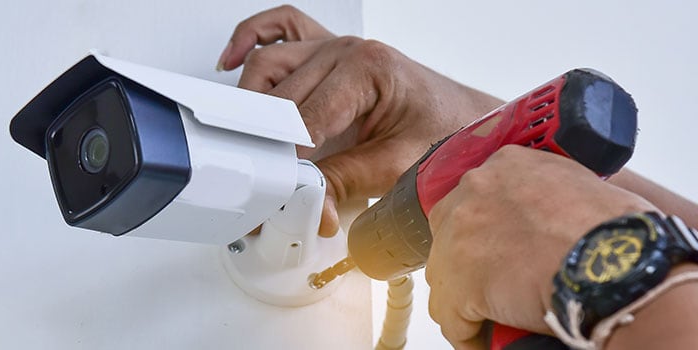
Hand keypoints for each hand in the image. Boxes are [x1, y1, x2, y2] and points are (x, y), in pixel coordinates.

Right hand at [218, 5, 502, 235]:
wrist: (466, 119)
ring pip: (268, 66)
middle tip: (259, 185)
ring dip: (250, 104)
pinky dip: (251, 40)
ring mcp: (333, 47)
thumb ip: (345, 184)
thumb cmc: (443, 131)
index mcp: (367, 68)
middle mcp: (345, 51)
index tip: (273, 191)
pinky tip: (231, 62)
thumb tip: (308, 206)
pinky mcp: (327, 52)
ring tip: (245, 145)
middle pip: (280, 96)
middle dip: (266, 146)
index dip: (286, 161)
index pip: (305, 118)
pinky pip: (280, 30)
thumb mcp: (397, 167)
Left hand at [425, 145, 656, 349]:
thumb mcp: (578, 186)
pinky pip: (451, 317)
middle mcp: (476, 190)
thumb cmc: (618, 230)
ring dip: (465, 297)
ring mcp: (460, 234)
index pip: (476, 198)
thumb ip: (547, 194)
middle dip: (466, 260)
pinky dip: (467, 333)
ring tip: (490, 316)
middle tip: (492, 284)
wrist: (618, 263)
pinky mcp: (459, 281)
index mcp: (507, 165)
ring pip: (445, 275)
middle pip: (451, 233)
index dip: (484, 230)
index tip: (496, 249)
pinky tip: (482, 340)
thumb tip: (545, 224)